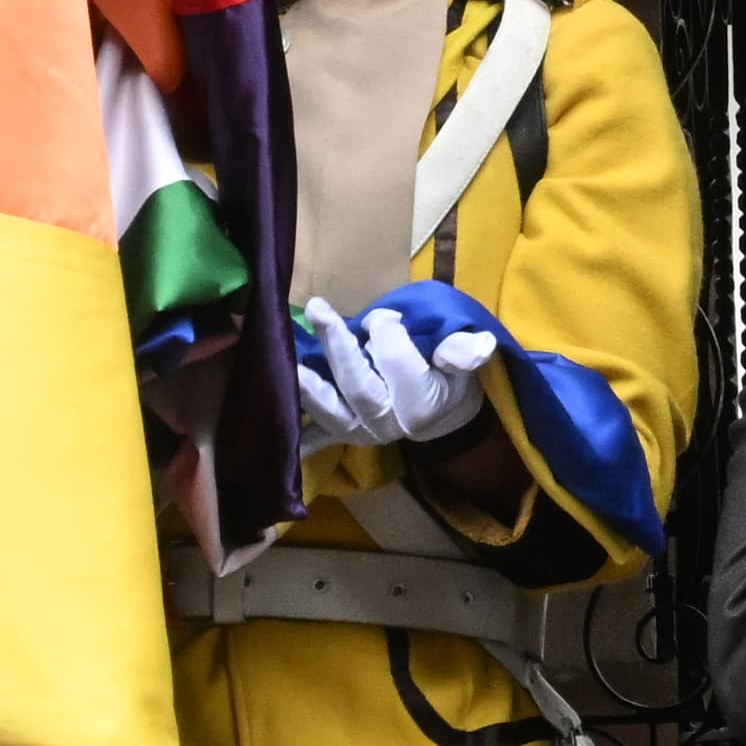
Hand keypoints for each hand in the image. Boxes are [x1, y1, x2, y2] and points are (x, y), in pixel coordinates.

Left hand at [295, 299, 498, 450]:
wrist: (446, 418)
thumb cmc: (454, 381)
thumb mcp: (469, 364)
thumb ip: (466, 352)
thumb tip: (477, 346)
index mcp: (420, 403)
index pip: (396, 361)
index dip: (386, 332)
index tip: (382, 315)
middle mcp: (387, 422)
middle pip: (357, 383)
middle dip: (336, 345)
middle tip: (318, 308)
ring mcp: (362, 432)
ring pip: (330, 410)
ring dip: (305, 385)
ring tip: (284, 358)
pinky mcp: (345, 434)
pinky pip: (317, 437)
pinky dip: (296, 434)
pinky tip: (268, 422)